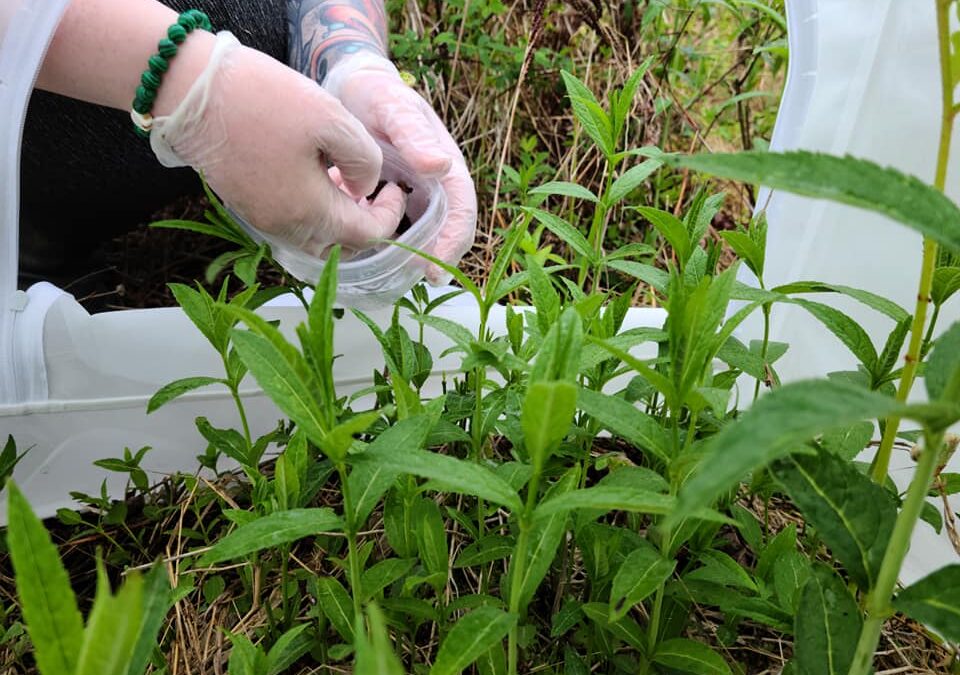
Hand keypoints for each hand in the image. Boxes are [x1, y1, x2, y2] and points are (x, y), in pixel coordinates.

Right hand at [150, 32, 405, 255]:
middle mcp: (285, 229)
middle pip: (340, 249)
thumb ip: (364, 161)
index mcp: (310, 213)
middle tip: (374, 190)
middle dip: (364, 224)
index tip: (395, 187)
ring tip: (344, 180)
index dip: (389, 215)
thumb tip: (365, 188)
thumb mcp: (333, 120)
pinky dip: (312, 214)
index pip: (367, 236)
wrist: (191, 91)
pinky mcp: (246, 206)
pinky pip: (290, 226)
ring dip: (337, 221)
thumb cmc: (265, 100)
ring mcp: (262, 221)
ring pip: (314, 241)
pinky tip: (315, 177)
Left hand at [323, 53, 477, 283]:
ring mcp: (413, 195)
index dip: (452, 242)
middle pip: (443, 232)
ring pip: (417, 235)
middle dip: (430, 259)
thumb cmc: (376, 93)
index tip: (435, 269)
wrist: (350, 87)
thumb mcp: (394, 108)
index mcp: (446, 167)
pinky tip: (357, 247)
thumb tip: (440, 165)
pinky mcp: (388, 201)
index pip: (461, 211)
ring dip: (403, 255)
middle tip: (407, 283)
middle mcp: (434, 186)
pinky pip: (390, 229)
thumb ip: (414, 135)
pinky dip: (378, 241)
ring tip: (381, 274)